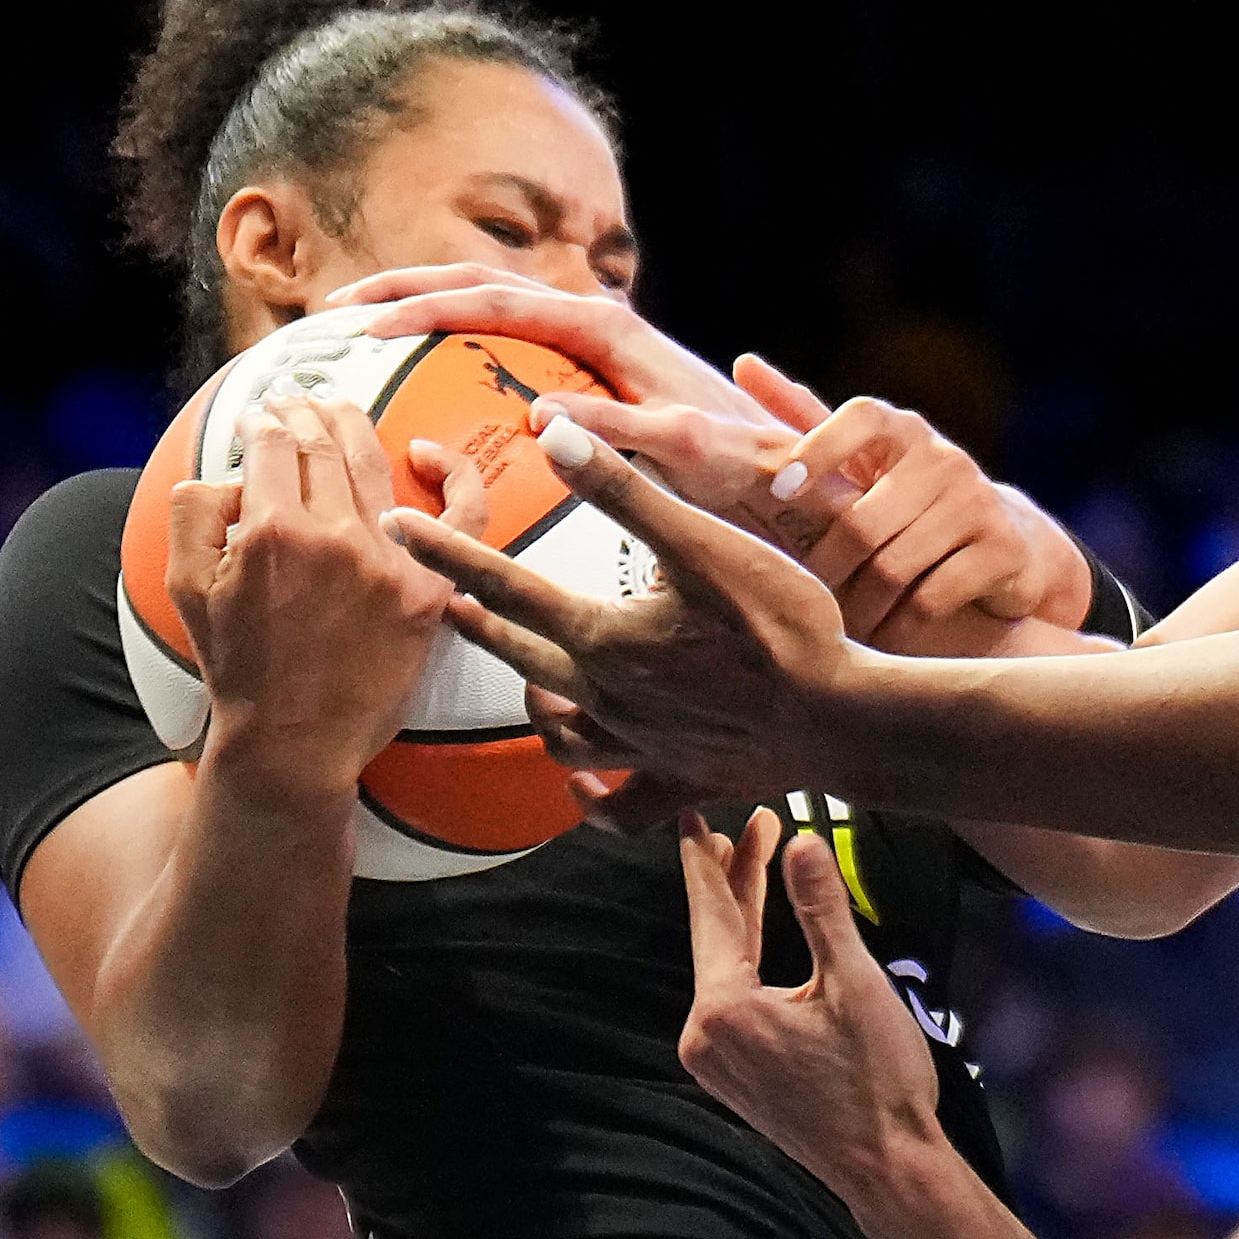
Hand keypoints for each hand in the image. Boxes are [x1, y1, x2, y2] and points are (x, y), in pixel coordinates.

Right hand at [167, 395, 472, 791]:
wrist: (294, 741)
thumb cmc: (237, 666)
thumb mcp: (184, 587)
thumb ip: (194, 512)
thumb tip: (230, 470)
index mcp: (271, 531)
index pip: (275, 445)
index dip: (265, 422)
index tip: (260, 417)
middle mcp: (335, 536)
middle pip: (323, 446)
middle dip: (304, 412)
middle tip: (295, 397)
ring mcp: (389, 561)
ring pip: (374, 466)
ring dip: (352, 426)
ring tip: (337, 407)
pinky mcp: (430, 591)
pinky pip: (460, 517)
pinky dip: (453, 475)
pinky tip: (426, 451)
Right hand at [328, 264, 770, 423]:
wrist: (793, 470)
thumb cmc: (744, 465)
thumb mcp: (683, 451)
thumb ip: (618, 434)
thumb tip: (542, 419)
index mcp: (607, 331)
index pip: (497, 301)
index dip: (424, 308)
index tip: (362, 327)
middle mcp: (598, 325)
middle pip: (483, 288)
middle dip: (407, 292)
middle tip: (335, 314)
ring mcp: (595, 348)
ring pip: (495, 314)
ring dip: (428, 315)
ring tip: (362, 338)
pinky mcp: (597, 377)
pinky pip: (514, 352)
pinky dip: (463, 353)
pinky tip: (429, 388)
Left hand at [381, 415, 856, 799]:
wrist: (840, 719)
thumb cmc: (779, 625)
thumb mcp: (700, 540)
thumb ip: (622, 490)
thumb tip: (550, 434)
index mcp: (600, 637)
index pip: (500, 586)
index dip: (445, 551)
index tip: (398, 525)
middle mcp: (603, 699)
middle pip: (516, 656)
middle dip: (469, 620)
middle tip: (441, 596)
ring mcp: (636, 750)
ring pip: (556, 735)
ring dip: (534, 702)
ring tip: (530, 679)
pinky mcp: (676, 783)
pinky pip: (614, 804)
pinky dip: (592, 796)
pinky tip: (587, 787)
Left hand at [676, 810, 944, 1187]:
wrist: (886, 1167)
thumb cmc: (877, 1080)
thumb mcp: (854, 983)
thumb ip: (822, 909)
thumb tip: (803, 842)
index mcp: (724, 1010)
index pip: (710, 914)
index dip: (704, 859)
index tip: (692, 813)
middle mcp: (704, 1036)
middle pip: (717, 937)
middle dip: (735, 877)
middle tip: (748, 822)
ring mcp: (717, 1059)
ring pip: (726, 967)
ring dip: (744, 915)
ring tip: (755, 862)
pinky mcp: (736, 1074)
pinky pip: (733, 998)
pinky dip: (749, 957)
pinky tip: (764, 933)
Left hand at [745, 355, 1095, 643]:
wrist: (1007, 540)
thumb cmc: (909, 499)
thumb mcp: (861, 459)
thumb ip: (804, 418)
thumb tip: (743, 365)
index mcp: (901, 429)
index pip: (860, 418)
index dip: (818, 450)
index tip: (783, 492)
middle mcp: (942, 458)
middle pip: (863, 522)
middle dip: (828, 569)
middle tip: (806, 599)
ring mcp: (977, 502)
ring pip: (894, 566)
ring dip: (861, 607)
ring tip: (842, 625)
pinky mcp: (1003, 549)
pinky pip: (933, 598)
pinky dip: (901, 625)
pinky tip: (886, 633)